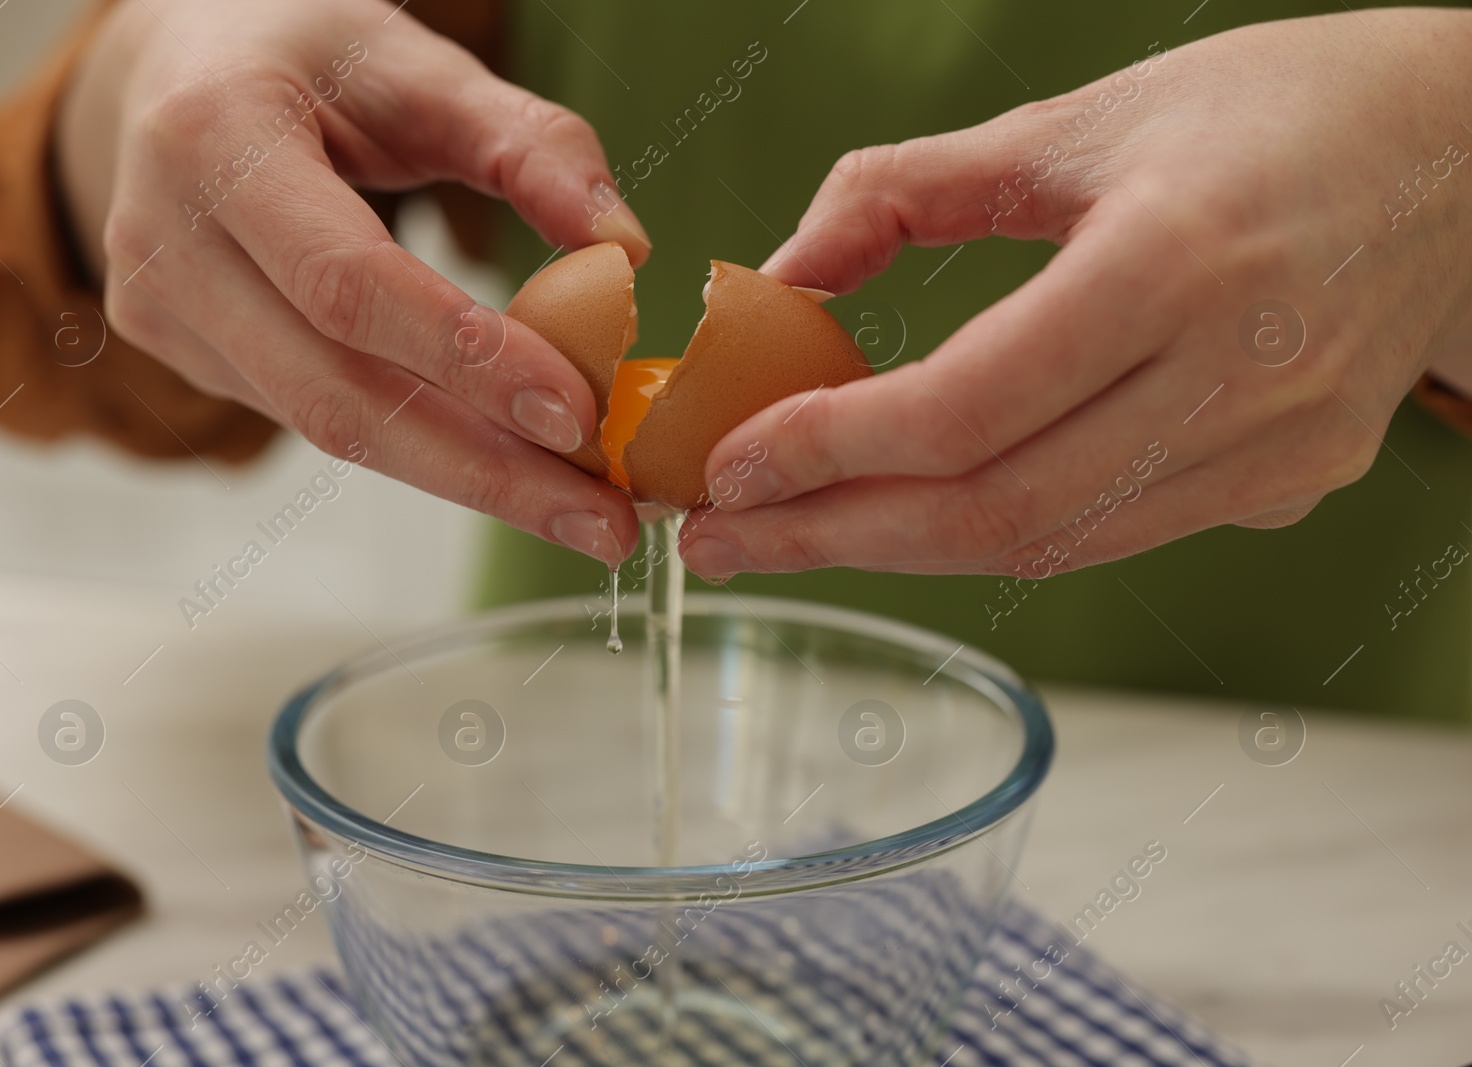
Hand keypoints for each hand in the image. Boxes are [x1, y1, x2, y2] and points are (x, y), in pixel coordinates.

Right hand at [57, 0, 650, 563]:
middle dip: (484, 470)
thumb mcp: (414, 58)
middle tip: (603, 521)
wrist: (172, 69)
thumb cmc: (303, 54)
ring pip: (328, 426)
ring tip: (578, 507)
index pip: (348, 283)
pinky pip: (314, 416)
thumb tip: (624, 246)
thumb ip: (525, 140)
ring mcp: (160, 309)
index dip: (465, 360)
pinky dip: (418, 446)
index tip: (579, 415)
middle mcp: (164, 238)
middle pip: (336, 396)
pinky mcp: (182, 353)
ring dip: (465, 475)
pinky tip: (503, 460)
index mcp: (215, 138)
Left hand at [682, 10, 1471, 579]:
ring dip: (898, 551)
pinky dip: (991, 533)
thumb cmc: (1265, 112)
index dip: (829, 451)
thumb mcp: (1080, 118)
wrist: (1460, 155)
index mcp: (1178, 260)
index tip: (727, 469)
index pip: (969, 408)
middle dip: (833, 535)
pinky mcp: (1288, 485)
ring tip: (784, 538)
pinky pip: (1106, 534)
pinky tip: (908, 516)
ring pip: (1049, 544)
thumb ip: (912, 189)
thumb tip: (782, 272)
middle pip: (995, 510)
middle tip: (714, 541)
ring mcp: (1276, 449)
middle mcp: (1237, 376)